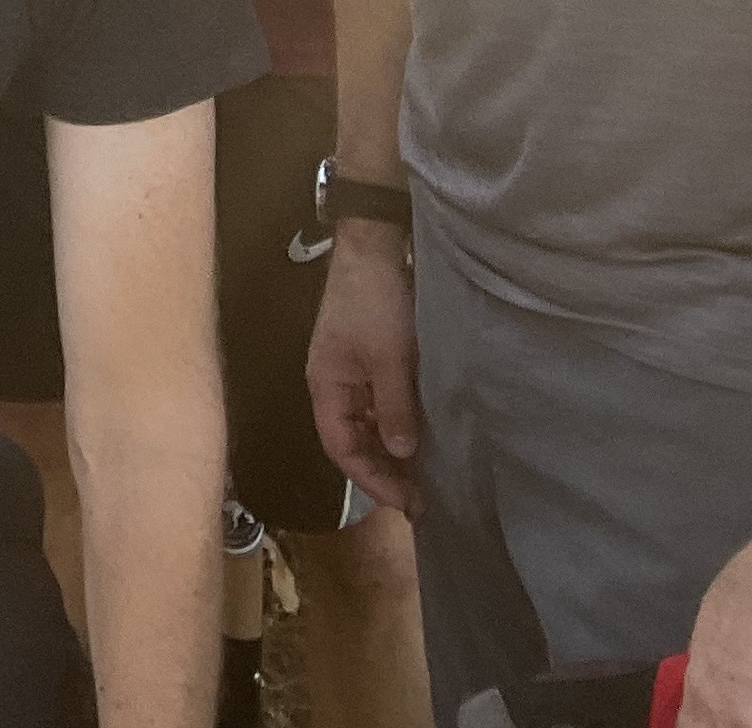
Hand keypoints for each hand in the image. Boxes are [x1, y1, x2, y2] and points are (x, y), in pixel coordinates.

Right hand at [305, 226, 425, 514]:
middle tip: (422, 497)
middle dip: (383, 471)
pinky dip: (396, 428)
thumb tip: (402, 452)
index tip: (407, 501)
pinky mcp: (369, 363)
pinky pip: (378, 409)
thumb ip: (393, 406)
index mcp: (326, 386)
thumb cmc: (375, 304)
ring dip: (391, 452)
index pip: (341, 448)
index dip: (371, 478)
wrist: (373, 250)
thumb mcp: (389, 357)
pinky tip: (421, 439)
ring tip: (425, 476)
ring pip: (366, 427)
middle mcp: (333, 386)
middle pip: (352, 442)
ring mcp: (350, 374)